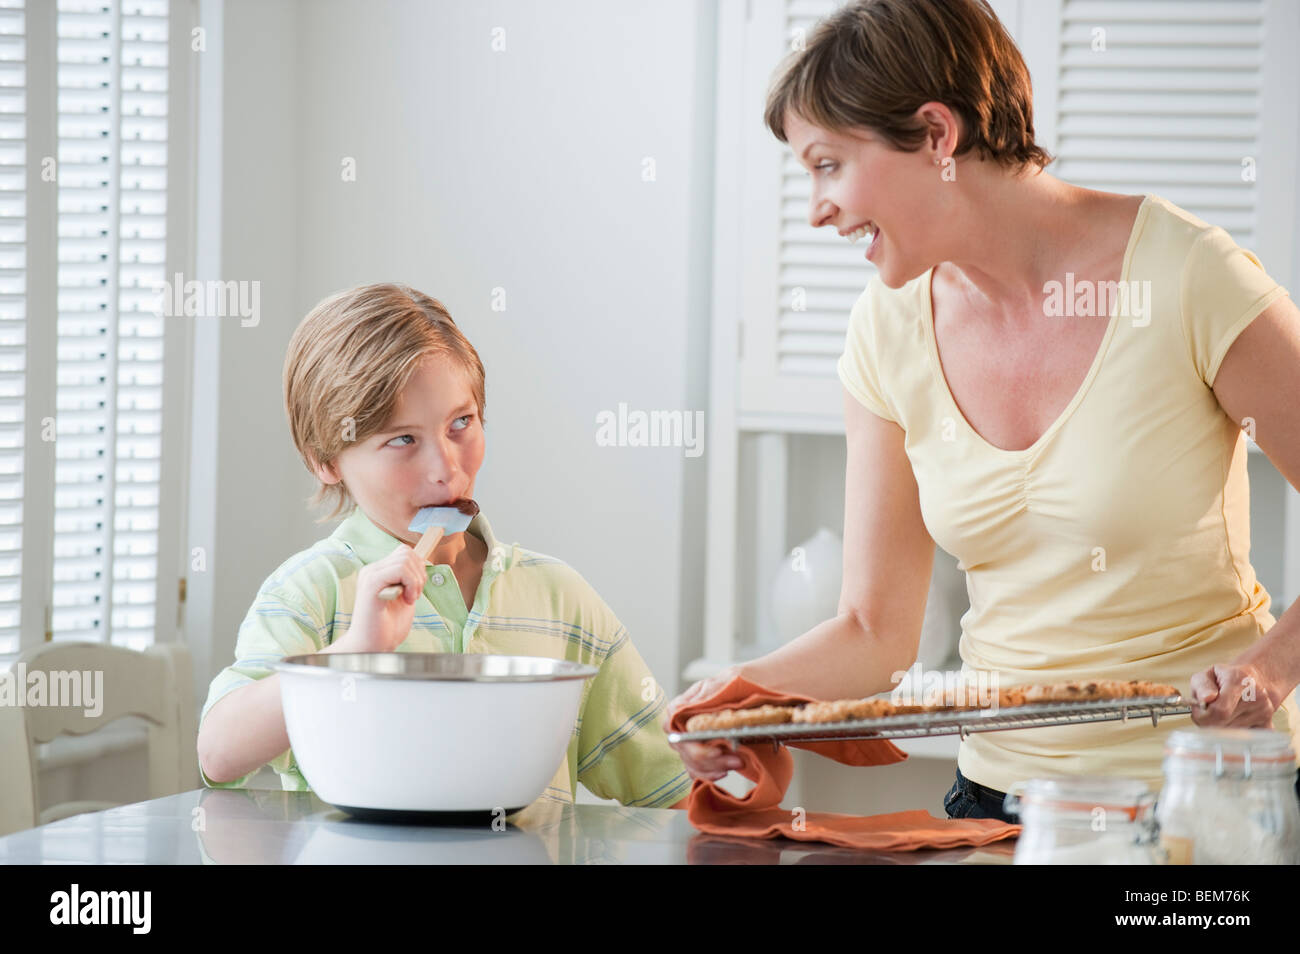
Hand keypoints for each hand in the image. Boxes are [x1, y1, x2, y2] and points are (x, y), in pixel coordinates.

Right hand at [332, 543, 427, 653]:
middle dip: (419, 573)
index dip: (417, 568)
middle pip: (406, 553)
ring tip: (409, 599)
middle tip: (413, 595)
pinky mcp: (371, 584)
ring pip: (405, 559)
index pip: (404, 552)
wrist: (372, 647)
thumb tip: (423, 562)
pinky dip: (411, 584)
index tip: (416, 590)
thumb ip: (409, 580)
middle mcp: (371, 570)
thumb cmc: (388, 627)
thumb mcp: (404, 597)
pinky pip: (400, 569)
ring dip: (415, 580)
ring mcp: (370, 575)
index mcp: (378, 572)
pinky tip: (406, 600)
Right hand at [662, 665, 747, 781]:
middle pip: (683, 748)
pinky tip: (725, 771)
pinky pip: (697, 770)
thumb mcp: (724, 681)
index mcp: (685, 704)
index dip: (686, 740)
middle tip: (736, 759)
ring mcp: (692, 740)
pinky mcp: (704, 753)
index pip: (671, 723)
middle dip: (709, 758)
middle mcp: (685, 724)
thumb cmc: (739, 683)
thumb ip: (708, 693)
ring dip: (713, 768)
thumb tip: (690, 706)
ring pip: (690, 762)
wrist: (756, 689)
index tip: (714, 746)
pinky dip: (710, 774)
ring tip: (737, 763)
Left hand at [1189, 661, 1282, 728]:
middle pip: (1224, 724)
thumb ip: (1202, 686)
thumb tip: (1205, 699)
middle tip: (1207, 712)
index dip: (1203, 715)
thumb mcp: (1207, 675)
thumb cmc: (1225, 678)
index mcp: (1239, 681)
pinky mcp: (1268, 724)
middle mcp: (1257, 696)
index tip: (1199, 710)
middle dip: (1209, 722)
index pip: (1220, 710)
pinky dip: (1235, 734)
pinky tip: (1233, 721)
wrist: (1254, 679)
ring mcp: (1265, 712)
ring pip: (1232, 733)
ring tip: (1221, 713)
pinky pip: (1245, 739)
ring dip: (1221, 727)